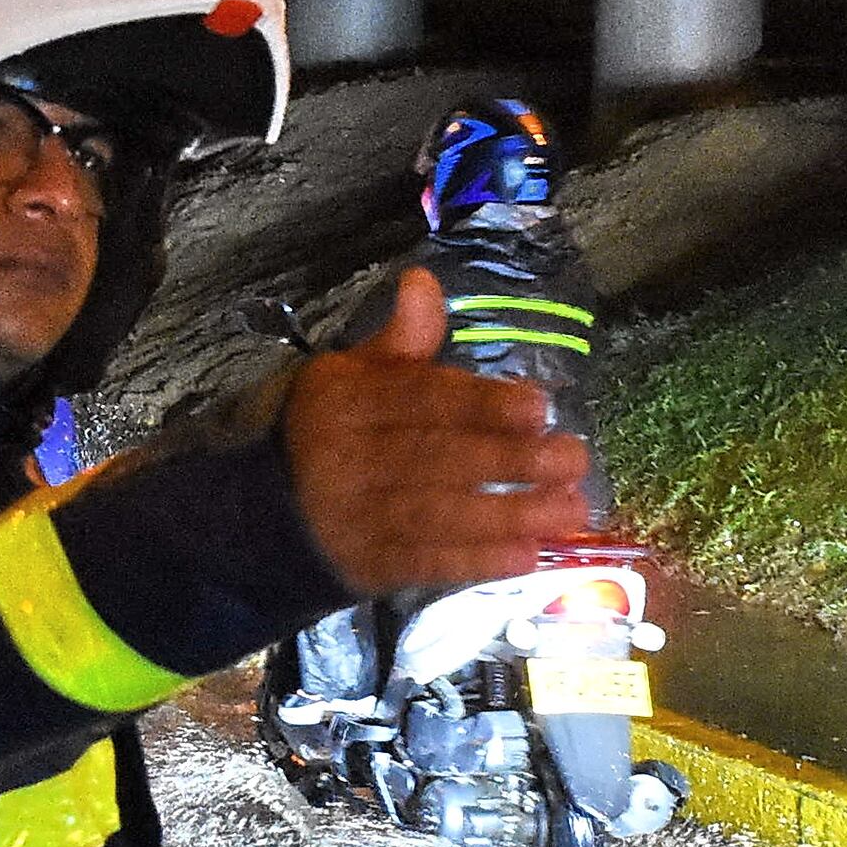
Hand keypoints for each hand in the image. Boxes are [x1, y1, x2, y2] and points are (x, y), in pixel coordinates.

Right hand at [277, 269, 593, 597]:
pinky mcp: (367, 566)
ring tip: (571, 510)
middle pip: (438, 459)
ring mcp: (356, 518)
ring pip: (440, 515)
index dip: (482, 405)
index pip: (422, 400)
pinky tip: (528, 555)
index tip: (540, 408)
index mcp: (349, 400)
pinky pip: (427, 563)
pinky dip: (478, 561)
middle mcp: (349, 458)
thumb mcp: (355, 375)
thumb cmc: (334, 431)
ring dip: (511, 516)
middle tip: (575, 460)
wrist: (271, 513)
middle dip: (513, 461)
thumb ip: (401, 340)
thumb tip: (423, 281)